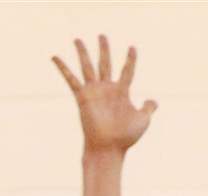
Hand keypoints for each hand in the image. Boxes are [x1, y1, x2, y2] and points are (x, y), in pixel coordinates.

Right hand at [53, 36, 156, 152]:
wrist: (110, 147)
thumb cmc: (126, 136)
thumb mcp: (143, 120)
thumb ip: (148, 108)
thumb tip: (153, 101)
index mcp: (122, 92)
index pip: (127, 71)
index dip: (130, 60)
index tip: (132, 47)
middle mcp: (107, 89)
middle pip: (106, 64)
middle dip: (104, 50)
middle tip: (102, 36)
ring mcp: (94, 92)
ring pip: (88, 67)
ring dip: (83, 53)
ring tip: (78, 39)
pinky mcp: (82, 96)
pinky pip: (71, 79)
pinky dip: (62, 67)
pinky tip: (54, 56)